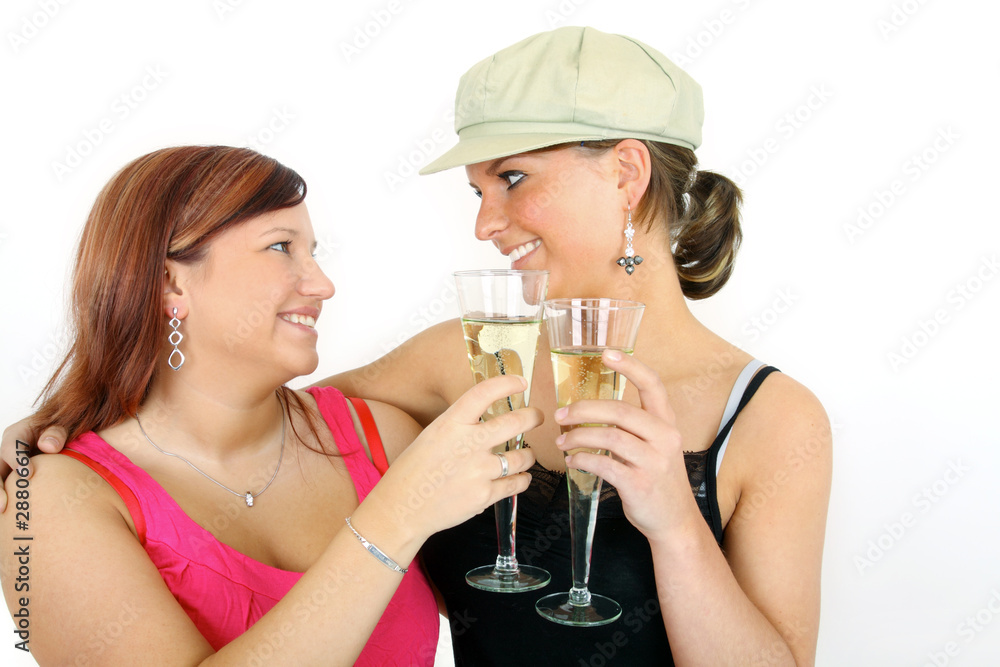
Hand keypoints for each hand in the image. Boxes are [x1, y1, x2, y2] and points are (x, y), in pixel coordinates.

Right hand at [0, 417, 67, 511]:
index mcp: (17, 435)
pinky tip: (10, 518)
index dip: (17, 460)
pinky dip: (8, 501)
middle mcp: (7, 452)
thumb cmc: (61, 432)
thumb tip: (49, 446)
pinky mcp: (12, 480)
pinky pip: (8, 490)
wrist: (61, 439)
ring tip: (3, 512)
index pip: (11, 446)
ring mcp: (7, 467)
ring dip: (0, 497)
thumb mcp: (61, 426)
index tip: (27, 474)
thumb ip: (56, 433)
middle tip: (4, 505)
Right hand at [370, 374, 541, 541]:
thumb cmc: (414, 471)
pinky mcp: (485, 495)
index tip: (520, 383)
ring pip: (522, 456)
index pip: (484, 393)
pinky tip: (520, 477)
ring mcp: (478, 470)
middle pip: (516, 422)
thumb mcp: (433, 436)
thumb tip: (488, 420)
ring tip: (526, 455)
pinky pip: (517, 483)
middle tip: (537, 416)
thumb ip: (460, 427)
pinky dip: (522, 479)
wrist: (402, 508)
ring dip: (528, 455)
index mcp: (451, 424)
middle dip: (533, 417)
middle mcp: (468, 444)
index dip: (507, 384)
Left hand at [553, 350, 695, 544]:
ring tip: (562, 441)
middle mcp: (665, 438)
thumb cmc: (658, 480)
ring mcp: (654, 462)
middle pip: (620, 411)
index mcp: (667, 424)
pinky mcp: (640, 484)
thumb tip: (587, 414)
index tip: (606, 353)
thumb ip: (631, 429)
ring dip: (578, 437)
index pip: (652, 386)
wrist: (675, 522)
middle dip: (584, 410)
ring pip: (609, 437)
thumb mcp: (654, 448)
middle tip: (561, 415)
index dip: (630, 366)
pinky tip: (572, 460)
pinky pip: (604, 465)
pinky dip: (582, 460)